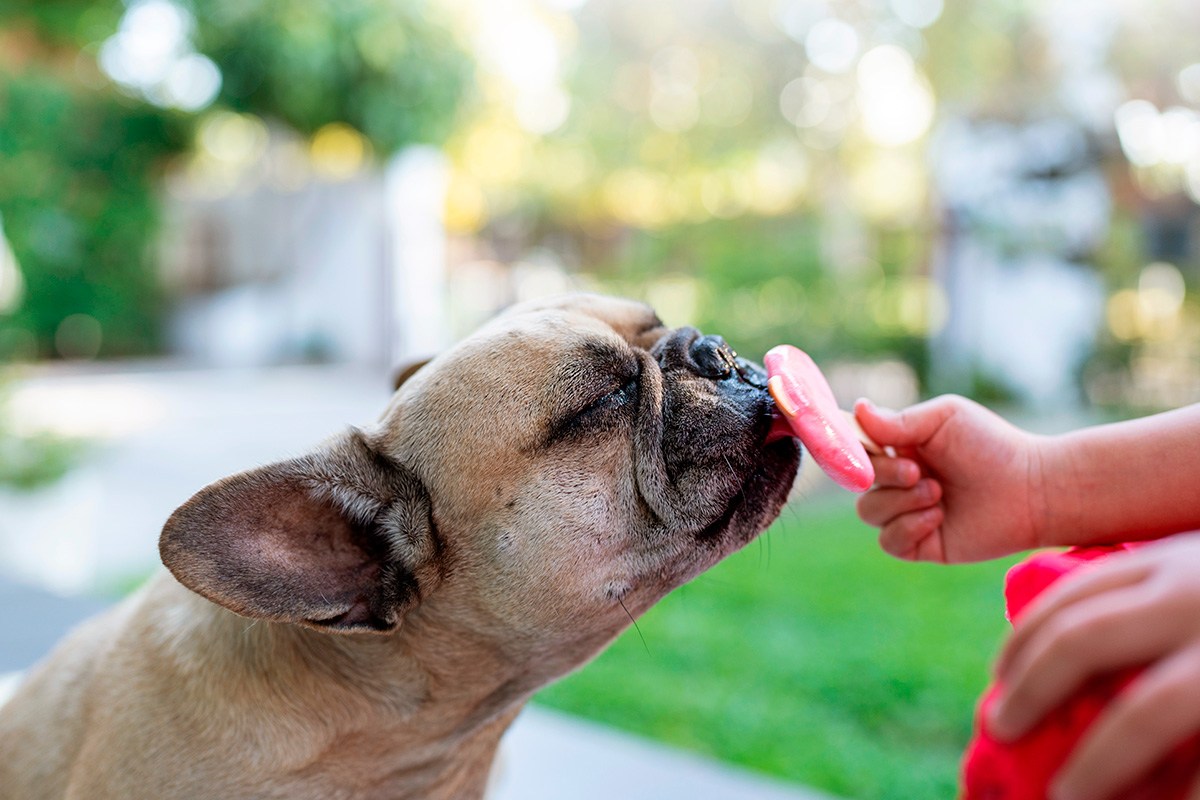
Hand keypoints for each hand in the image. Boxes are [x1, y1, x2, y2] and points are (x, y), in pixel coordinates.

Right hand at [853, 395, 1046, 562]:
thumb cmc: (992, 445)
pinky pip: (889, 541)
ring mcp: (907, 512)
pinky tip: (937, 517)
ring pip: (868, 511)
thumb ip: (898, 420)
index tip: (873, 445)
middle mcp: (898, 480)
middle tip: (920, 471)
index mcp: (898, 447)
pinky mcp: (921, 544)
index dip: (854, 448)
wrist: (1031, 489)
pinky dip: (907, 528)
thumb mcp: (944, 418)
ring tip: (938, 494)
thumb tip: (858, 409)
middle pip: (857, 481)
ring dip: (900, 502)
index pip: (855, 447)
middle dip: (885, 475)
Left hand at [989, 534, 1199, 799]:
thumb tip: (1079, 664)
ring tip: (1063, 797)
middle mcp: (1197, 593)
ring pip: (1141, 713)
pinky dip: (1173, 793)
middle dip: (1030, 691)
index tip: (999, 679)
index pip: (1077, 594)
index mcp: (1180, 561)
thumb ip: (1157, 603)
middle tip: (1002, 731)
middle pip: (1083, 639)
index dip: (1025, 641)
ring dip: (1094, 764)